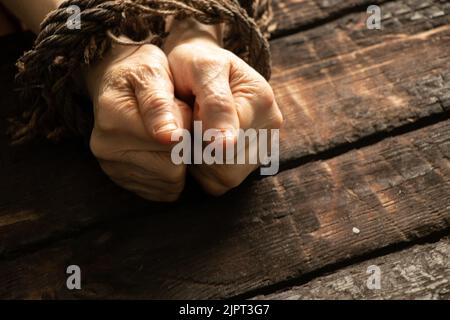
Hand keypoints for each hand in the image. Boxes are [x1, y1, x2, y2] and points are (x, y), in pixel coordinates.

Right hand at [85, 44, 190, 201]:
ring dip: (179, 162)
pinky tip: (163, 151)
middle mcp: (107, 148)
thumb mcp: (154, 71)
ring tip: (169, 137)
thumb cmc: (141, 70)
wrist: (116, 78)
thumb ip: (161, 103)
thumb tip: (170, 137)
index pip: (174, 145)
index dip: (188, 129)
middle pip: (172, 169)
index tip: (182, 110)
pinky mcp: (120, 179)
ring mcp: (112, 167)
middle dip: (185, 148)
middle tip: (177, 125)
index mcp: (114, 118)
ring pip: (169, 184)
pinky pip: (161, 191)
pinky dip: (170, 175)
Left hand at [165, 19, 283, 195]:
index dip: (196, 133)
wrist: (202, 67)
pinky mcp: (255, 161)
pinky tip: (202, 146)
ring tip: (196, 132)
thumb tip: (225, 145)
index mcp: (261, 99)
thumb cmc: (196, 64)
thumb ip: (214, 103)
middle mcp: (270, 125)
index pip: (223, 142)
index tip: (189, 110)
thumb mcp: (201, 69)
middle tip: (190, 121)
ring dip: (201, 161)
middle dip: (197, 148)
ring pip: (225, 178)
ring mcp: (265, 145)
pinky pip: (223, 183)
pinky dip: (206, 171)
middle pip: (225, 165)